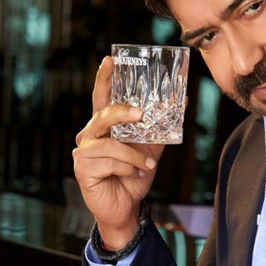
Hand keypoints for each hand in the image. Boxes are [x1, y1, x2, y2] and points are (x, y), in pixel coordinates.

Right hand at [73, 56, 164, 249]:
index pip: (102, 97)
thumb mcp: (152, 148)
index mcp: (106, 126)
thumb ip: (161, 126)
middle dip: (122, 112)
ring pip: (110, 143)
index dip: (105, 78)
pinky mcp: (82, 168)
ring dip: (134, 155)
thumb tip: (183, 100)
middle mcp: (91, 134)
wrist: (128, 206)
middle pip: (103, 114)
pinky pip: (109, 160)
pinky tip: (134, 174)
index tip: (110, 59)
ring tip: (147, 166)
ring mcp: (84, 151)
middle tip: (141, 114)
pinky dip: (127, 167)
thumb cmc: (135, 175)